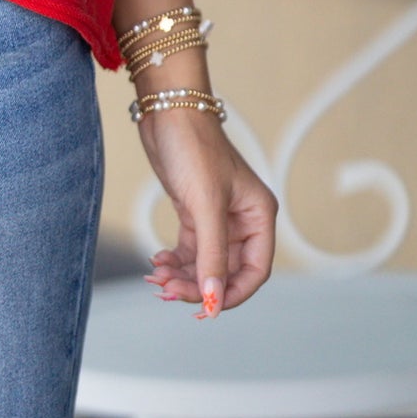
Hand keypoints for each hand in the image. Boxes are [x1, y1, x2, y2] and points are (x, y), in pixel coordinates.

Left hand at [136, 109, 276, 319]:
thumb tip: (214, 300)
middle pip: (227, 271)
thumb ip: (211, 255)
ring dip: (183, 275)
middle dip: (199, 285)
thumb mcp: (205, 205)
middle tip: (168, 292)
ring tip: (157, 278)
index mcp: (259, 216)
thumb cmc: (193, 146)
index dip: (231, 294)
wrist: (166, 109)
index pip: (255, 271)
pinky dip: (175, 260)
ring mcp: (217, 216)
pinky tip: (158, 261)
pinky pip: (189, 249)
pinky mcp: (194, 211)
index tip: (205, 307)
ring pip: (205, 262)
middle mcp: (242, 219)